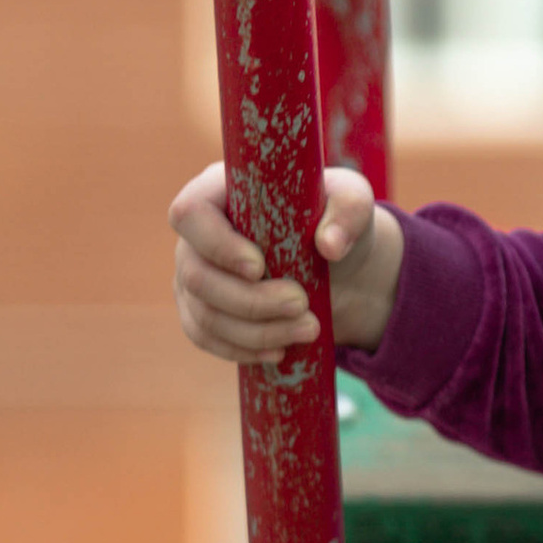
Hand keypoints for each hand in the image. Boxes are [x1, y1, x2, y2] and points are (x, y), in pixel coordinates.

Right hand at [170, 162, 403, 364]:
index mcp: (219, 191)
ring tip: (308, 330)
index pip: (190, 212)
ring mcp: (192, 274)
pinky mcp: (199, 309)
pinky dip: (241, 350)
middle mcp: (196, 235)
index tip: (259, 267)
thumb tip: (330, 245)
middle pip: (197, 276)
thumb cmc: (334, 221)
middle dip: (250, 301)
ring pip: (203, 314)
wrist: (334, 266)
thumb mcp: (352, 202)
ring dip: (255, 331)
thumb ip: (348, 210)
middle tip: (302, 305)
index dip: (217, 245)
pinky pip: (204, 337)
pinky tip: (279, 352)